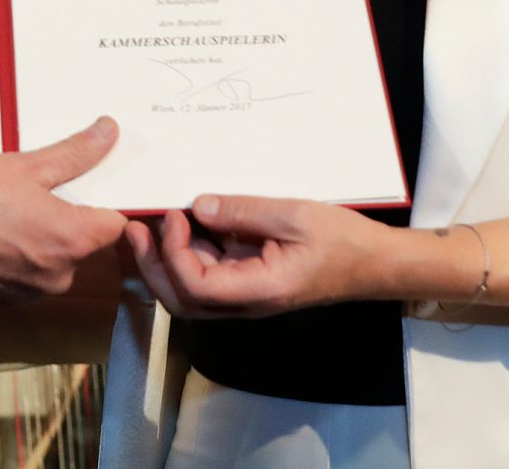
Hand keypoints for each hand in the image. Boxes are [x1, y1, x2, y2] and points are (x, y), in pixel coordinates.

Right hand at [0, 118, 126, 302]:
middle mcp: (57, 276)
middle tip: (34, 191)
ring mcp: (28, 294)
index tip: (87, 187)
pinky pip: (24, 276)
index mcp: (71, 241)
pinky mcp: (2, 301)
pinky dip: (15, 257)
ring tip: (6, 210)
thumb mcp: (26, 165)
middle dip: (66, 218)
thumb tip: (107, 134)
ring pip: (51, 260)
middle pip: (81, 243)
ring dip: (39, 239)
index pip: (114, 225)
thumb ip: (75, 154)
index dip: (104, 202)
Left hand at [124, 194, 391, 317]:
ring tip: (151, 221)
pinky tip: (184, 223)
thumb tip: (198, 206)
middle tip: (135, 227)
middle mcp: (246, 302)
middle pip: (181, 300)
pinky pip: (207, 274)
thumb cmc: (342, 240)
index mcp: (259, 290)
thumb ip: (244, 212)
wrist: (373, 263)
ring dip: (164, 260)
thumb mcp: (294, 215)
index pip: (196, 287)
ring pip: (189, 291)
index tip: (174, 215)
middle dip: (151, 266)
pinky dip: (187, 252)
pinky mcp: (247, 281)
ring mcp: (245, 294)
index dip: (173, 253)